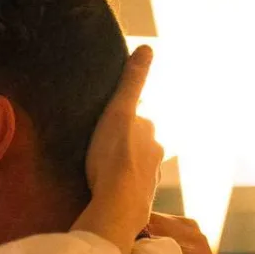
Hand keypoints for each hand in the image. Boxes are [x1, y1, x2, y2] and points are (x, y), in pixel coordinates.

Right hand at [76, 45, 162, 253]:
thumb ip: (132, 82)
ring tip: (101, 172)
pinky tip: (107, 192)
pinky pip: (130, 189)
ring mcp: (150, 180)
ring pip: (136, 167)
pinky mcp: (140, 203)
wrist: (117, 206)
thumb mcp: (119, 112)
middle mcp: (155, 155)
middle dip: (124, 144)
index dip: (121, 120)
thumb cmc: (113, 157)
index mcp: (149, 133)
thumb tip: (148, 47)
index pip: (137, 119)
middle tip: (99, 148)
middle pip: (139, 144)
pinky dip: (121, 188)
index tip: (105, 124)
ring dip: (123, 167)